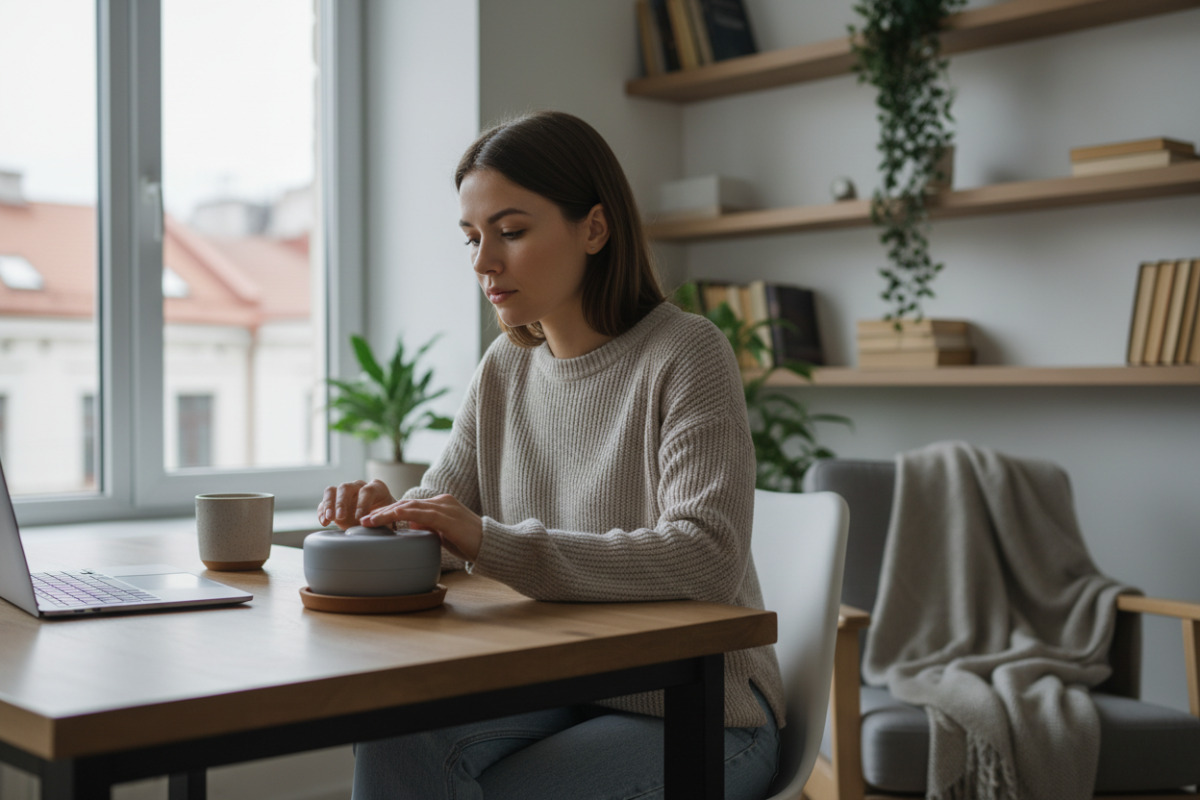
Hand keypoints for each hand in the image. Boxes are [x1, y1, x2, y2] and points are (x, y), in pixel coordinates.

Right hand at [317, 479, 395, 529]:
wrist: (378, 520)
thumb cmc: (385, 518)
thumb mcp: (385, 518)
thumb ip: (378, 519)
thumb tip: (368, 524)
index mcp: (376, 488)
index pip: (367, 491)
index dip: (362, 504)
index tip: (359, 518)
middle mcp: (358, 486)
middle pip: (346, 487)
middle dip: (342, 502)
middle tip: (340, 516)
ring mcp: (344, 493)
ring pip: (332, 491)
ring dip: (329, 504)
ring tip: (329, 518)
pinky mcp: (334, 501)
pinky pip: (324, 502)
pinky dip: (322, 511)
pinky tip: (324, 522)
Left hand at [361, 494, 482, 561]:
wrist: (491, 545)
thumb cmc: (470, 543)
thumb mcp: (445, 534)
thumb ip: (430, 528)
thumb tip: (412, 527)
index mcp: (441, 504)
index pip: (411, 505)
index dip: (390, 512)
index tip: (373, 520)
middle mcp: (442, 501)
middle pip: (406, 503)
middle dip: (383, 511)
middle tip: (364, 519)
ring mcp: (444, 507)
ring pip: (408, 506)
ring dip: (386, 513)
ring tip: (369, 520)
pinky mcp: (446, 516)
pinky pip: (418, 513)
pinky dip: (400, 515)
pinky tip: (387, 519)